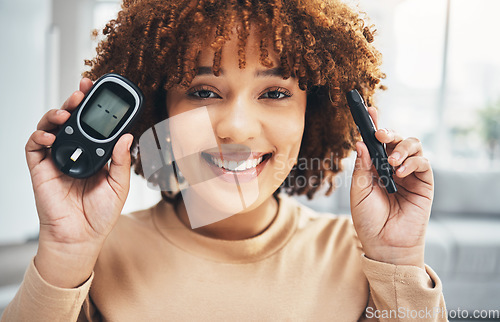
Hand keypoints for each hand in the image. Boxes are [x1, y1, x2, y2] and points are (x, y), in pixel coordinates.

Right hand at [25, 78, 133, 286]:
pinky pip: (34, 147)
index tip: (98, 92)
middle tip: (81, 91)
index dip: (93, 108)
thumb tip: (127, 136)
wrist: (80, 237)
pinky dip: (40, 136)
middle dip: (74, 102)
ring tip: (66, 112)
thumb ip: (121, 161)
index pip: (92, 125)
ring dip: (56, 115)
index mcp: (94, 155)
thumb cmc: (101, 214)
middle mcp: (75, 153)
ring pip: (51, 128)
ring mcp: (56, 160)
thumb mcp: (119, 185)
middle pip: (71, 120)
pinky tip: (51, 136)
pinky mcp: (40, 169)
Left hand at [350, 107, 432, 268]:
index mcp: (374, 168)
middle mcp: (392, 167)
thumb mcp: (358, 191)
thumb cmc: (368, 220)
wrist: (384, 244)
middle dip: (389, 132)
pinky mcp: (424, 183)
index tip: (369, 110)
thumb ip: (362, 167)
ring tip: (392, 161)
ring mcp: (409, 174)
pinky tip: (400, 172)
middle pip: (395, 139)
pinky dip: (412, 161)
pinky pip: (423, 162)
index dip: (373, 125)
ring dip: (402, 147)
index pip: (375, 142)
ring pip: (413, 145)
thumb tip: (360, 142)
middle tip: (380, 134)